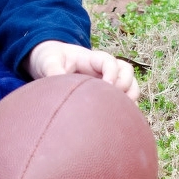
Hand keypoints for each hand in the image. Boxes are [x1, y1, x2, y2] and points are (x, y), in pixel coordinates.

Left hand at [25, 41, 140, 101]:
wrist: (48, 61)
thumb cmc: (49, 58)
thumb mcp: (48, 61)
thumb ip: (52, 69)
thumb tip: (59, 83)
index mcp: (91, 59)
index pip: (110, 61)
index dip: (112, 72)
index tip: (106, 86)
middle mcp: (102, 69)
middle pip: (127, 71)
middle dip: (126, 84)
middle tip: (115, 100)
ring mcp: (106, 79)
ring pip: (130, 84)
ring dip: (131, 96)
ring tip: (122, 110)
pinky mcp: (105, 92)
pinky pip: (123, 98)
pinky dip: (126, 107)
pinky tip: (117, 119)